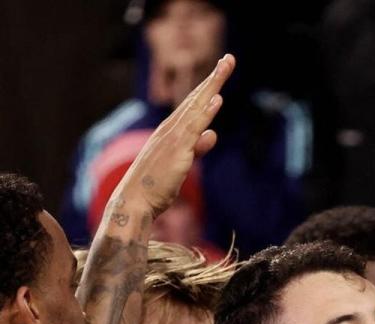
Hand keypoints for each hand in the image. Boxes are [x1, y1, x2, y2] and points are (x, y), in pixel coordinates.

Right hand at [107, 53, 235, 221]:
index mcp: (170, 132)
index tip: (220, 72)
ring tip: (226, 66)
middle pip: (195, 99)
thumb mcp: (180, 164)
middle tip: (229, 59)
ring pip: (196, 107)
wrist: (134, 201)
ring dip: (212, 86)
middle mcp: (170, 129)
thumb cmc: (154, 187)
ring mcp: (173, 138)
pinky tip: (216, 99)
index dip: (206, 88)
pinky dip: (205, 112)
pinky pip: (194, 127)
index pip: (192, 105)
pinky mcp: (177, 151)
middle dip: (213, 78)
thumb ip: (196, 148)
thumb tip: (211, 134)